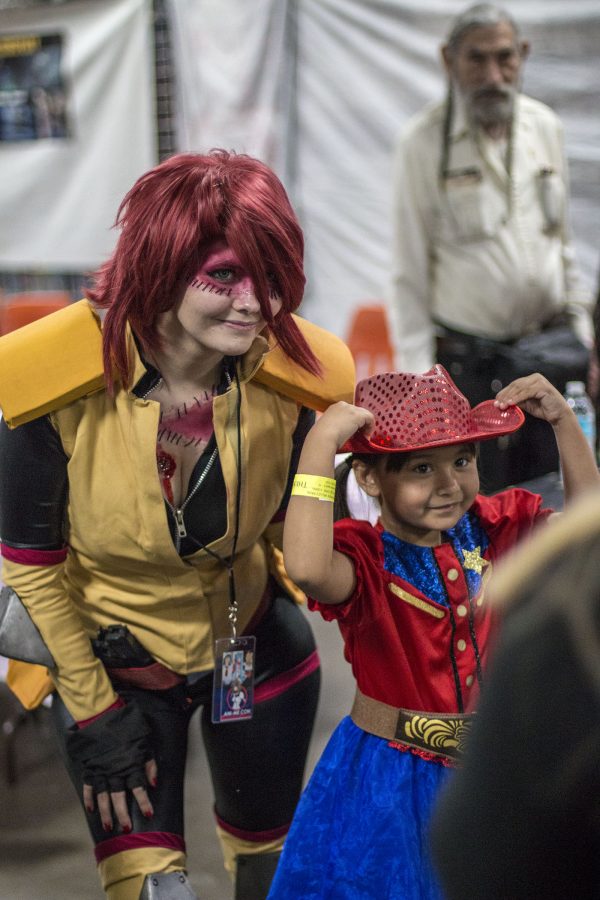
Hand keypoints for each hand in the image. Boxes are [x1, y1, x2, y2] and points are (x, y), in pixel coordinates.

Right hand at [67, 701, 155, 832]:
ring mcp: (100, 771)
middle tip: (126, 829)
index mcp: (130, 764)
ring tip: (108, 826)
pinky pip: (88, 787)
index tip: (149, 814)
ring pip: (103, 797)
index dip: (144, 802)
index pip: (139, 788)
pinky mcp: (89, 768)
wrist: (103, 716)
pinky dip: (89, 799)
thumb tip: (154, 784)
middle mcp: (115, 771)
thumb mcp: (144, 742)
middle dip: (123, 814)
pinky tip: (91, 810)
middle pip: (119, 797)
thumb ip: (149, 764)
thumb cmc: (127, 728)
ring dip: (105, 812)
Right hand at [312, 401, 374, 448]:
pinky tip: (366, 437)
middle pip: (358, 412)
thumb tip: (343, 433)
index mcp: (334, 408)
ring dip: (366, 426)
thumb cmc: (321, 438)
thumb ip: (335, 427)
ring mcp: (350, 409)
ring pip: (365, 414)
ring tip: (364, 437)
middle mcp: (342, 405)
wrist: (322, 439)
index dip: (353, 423)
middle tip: (360, 436)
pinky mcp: (358, 415)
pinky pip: (370, 418)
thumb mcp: (327, 429)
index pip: (348, 412)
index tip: (353, 433)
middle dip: (361, 424)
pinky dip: (370, 427)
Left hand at [494, 373, 569, 426]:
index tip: (495, 401)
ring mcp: (540, 381)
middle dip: (505, 395)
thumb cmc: (543, 408)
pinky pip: (527, 392)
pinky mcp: (543, 387)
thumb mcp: (526, 404)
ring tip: (502, 405)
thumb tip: (501, 402)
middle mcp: (535, 378)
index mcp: (530, 380)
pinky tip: (511, 403)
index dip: (504, 393)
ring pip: (520, 388)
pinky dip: (518, 398)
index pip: (513, 385)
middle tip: (497, 404)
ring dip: (509, 397)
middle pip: (515, 385)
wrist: (558, 415)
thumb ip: (516, 401)